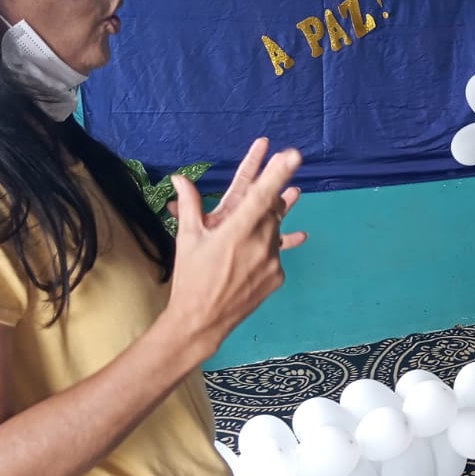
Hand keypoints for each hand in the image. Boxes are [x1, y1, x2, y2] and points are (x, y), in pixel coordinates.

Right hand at [165, 146, 306, 357]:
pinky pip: (277, 252)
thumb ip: (190, 205)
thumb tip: (180, 179)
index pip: (261, 195)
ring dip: (278, 214)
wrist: (202, 320)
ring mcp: (272, 261)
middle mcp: (259, 243)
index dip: (277, 173)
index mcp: (236, 230)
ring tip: (294, 194)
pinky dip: (269, 245)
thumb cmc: (191, 277)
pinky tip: (265, 243)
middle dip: (277, 190)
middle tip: (284, 166)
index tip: (292, 155)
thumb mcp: (188, 238)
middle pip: (273, 208)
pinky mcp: (278, 276)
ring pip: (278, 229)